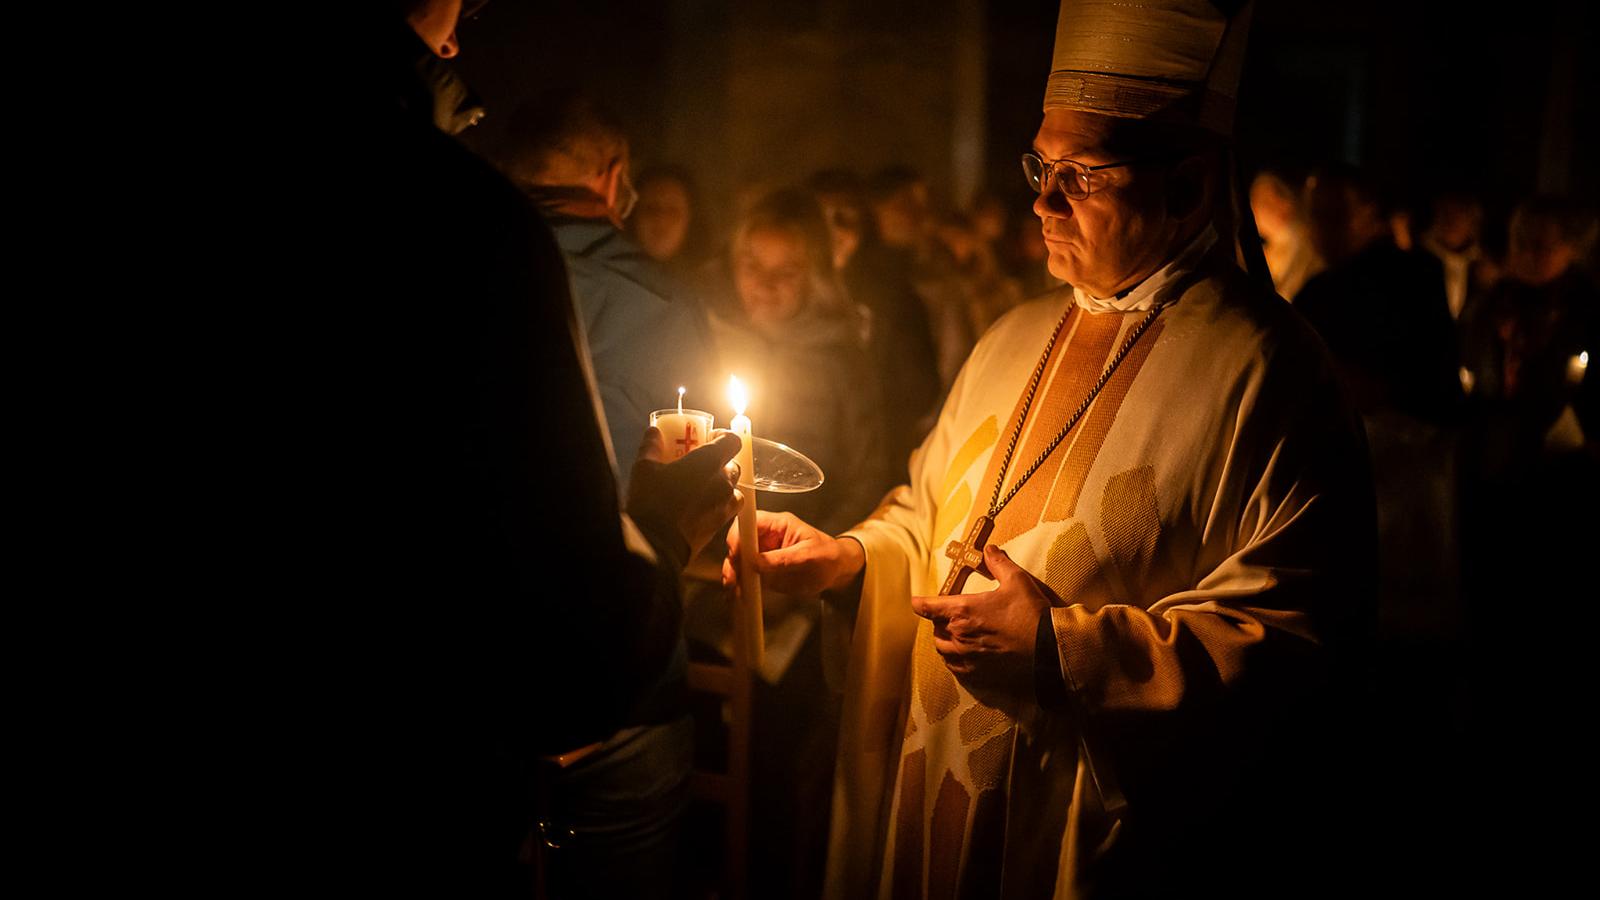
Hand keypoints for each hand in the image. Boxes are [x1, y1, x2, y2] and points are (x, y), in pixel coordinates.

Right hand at [627, 427, 742, 557]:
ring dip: (722, 486)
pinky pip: (728, 508)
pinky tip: (700, 507)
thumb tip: (654, 432)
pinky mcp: (721, 524)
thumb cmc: (651, 503)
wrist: (656, 545)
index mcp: (708, 461)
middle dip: (720, 463)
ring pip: (733, 488)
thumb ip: (651, 447)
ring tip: (701, 489)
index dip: (724, 437)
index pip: (733, 440)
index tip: (711, 439)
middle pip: (733, 465)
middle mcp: (723, 481)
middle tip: (700, 466)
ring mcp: (724, 504)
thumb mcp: (644, 469)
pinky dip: (719, 505)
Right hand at [722, 510, 864, 594]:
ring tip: (734, 590)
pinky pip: (746, 576)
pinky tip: (738, 595)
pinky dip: (740, 585)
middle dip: (733, 559)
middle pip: (738, 542)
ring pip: (738, 561)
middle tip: (733, 577)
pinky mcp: (763, 571)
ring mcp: (762, 554)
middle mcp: (766, 537)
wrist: (836, 572)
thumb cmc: (828, 557)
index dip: (739, 535)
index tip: (736, 552)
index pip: (750, 522)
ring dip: (733, 574)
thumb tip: (756, 563)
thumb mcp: (809, 557)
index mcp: (777, 525)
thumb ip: (783, 559)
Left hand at [910, 544, 1051, 700]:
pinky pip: (954, 668)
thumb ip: (998, 564)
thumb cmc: (1032, 614)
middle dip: (939, 620)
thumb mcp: (1017, 581)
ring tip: (954, 635)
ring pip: (942, 649)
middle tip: (950, 615)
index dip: (920, 603)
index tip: (916, 601)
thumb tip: (989, 550)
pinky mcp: (977, 673)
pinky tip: (963, 655)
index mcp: (963, 610)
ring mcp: (966, 657)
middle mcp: (959, 635)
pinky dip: (954, 660)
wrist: (1049, 649)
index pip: (929, 607)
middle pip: (935, 628)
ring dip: (944, 640)